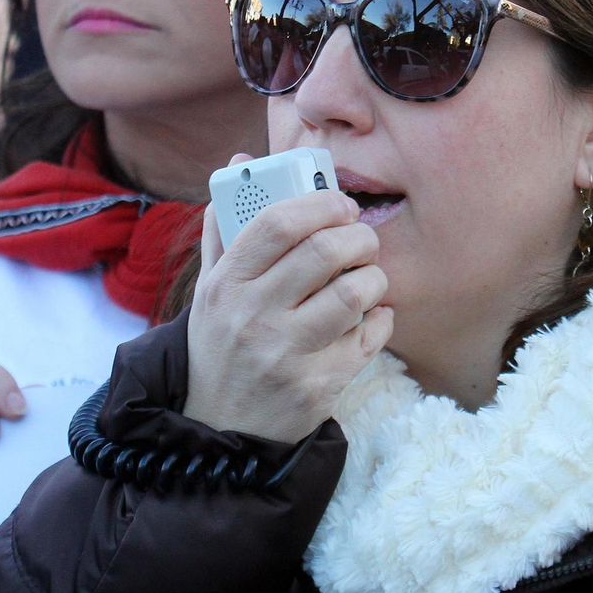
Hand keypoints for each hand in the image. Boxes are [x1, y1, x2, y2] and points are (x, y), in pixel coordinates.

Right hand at [184, 155, 392, 443]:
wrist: (220, 430)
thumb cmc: (222, 346)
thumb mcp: (212, 291)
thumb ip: (228, 227)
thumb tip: (242, 162)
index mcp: (225, 285)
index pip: (277, 223)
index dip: (320, 204)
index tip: (340, 204)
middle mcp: (252, 317)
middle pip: (324, 251)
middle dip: (358, 236)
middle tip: (362, 239)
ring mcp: (285, 354)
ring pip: (353, 293)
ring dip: (373, 277)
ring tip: (367, 278)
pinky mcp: (318, 386)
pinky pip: (370, 337)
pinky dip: (381, 319)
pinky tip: (371, 317)